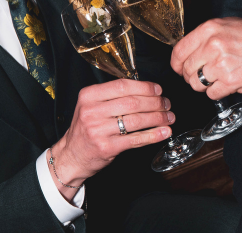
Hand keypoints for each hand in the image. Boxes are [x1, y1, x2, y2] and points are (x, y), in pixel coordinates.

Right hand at [49, 79, 172, 198]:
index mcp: (89, 95)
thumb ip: (112, 96)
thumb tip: (145, 90)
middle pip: (132, 102)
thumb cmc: (86, 128)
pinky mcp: (107, 148)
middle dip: (155, 103)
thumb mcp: (91, 105)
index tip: (158, 90)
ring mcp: (98, 130)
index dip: (144, 87)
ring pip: (136, 121)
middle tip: (166, 104)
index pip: (122, 86)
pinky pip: (135, 140)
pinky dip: (153, 135)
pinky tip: (164, 132)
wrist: (72, 155)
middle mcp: (92, 111)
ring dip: (157, 118)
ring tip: (169, 117)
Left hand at [170, 17, 241, 98]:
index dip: (177, 64)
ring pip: (197, 84)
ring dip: (206, 86)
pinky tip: (229, 84)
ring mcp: (222, 63)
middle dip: (192, 77)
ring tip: (219, 79)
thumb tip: (188, 52)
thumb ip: (206, 38)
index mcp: (209, 29)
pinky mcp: (233, 81)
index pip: (179, 51)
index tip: (180, 68)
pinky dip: (219, 93)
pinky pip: (213, 94)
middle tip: (202, 77)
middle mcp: (213, 45)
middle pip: (186, 70)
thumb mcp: (228, 25)